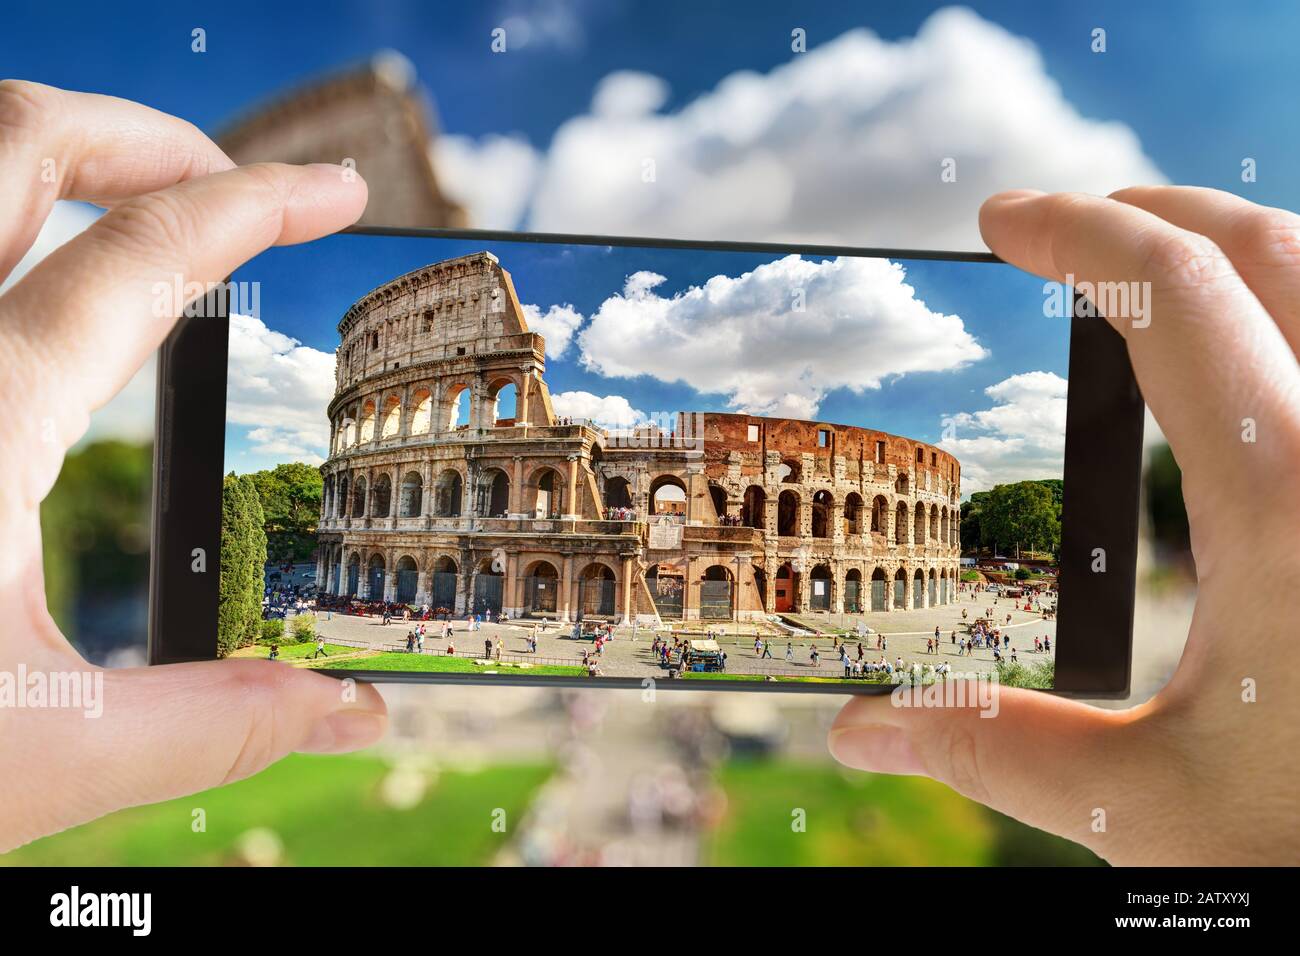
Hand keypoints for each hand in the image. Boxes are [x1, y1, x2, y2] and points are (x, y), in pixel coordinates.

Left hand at [0, 81, 385, 852]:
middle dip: (147, 138)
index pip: (144, 255)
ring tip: (142, 212)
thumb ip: (220, 721)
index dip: (259, 206)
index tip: (334, 192)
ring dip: (58, 163)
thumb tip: (347, 708)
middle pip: (21, 142)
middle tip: (233, 184)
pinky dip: (4, 234)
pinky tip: (35, 302)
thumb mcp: (51, 752)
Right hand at [829, 186, 1299, 863]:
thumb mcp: (1146, 807)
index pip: (1173, 296)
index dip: (1074, 233)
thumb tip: (862, 731)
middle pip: (1272, 248)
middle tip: (1075, 226)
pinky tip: (1263, 378)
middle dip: (1160, 214)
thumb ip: (996, 749)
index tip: (1003, 220)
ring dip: (1248, 255)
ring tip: (1166, 283)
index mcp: (1286, 503)